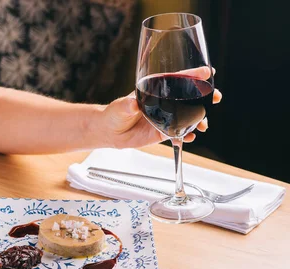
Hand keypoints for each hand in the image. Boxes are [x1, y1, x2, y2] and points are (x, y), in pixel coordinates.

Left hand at [101, 68, 221, 148]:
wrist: (110, 132)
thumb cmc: (114, 114)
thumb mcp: (119, 107)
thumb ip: (126, 105)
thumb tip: (131, 104)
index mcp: (156, 89)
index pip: (177, 79)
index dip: (193, 75)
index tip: (208, 72)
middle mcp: (164, 102)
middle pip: (188, 96)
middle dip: (205, 96)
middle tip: (216, 97)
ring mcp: (166, 117)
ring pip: (188, 115)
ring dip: (200, 118)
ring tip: (204, 124)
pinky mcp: (163, 131)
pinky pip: (179, 133)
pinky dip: (186, 135)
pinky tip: (191, 137)